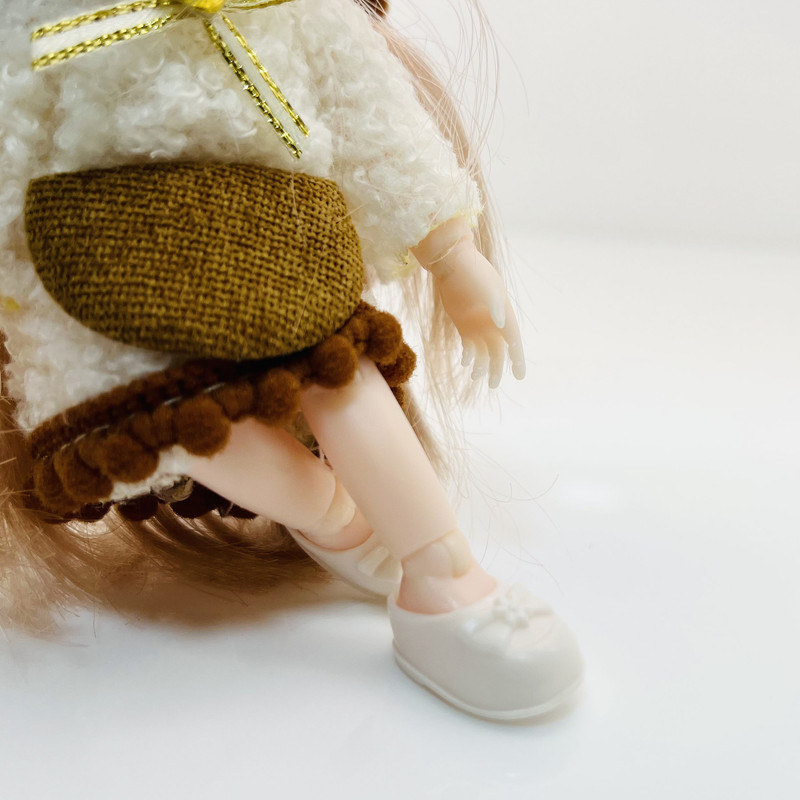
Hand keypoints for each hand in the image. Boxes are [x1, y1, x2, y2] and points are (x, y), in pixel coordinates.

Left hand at [412, 220, 525, 388]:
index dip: (517, 359)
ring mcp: (478, 324)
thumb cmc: (471, 272)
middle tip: (492, 385)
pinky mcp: (463, 325)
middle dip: (497, 369)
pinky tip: (465, 362)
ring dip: (480, 365)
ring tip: (476, 376)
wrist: (451, 262)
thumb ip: (495, 306)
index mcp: (504, 313)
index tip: (519, 376)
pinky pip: (468, 346)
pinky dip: (468, 356)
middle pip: (498, 351)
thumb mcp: (486, 287)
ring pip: (483, 351)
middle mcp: (493, 322)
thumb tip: (502, 324)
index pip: (514, 340)